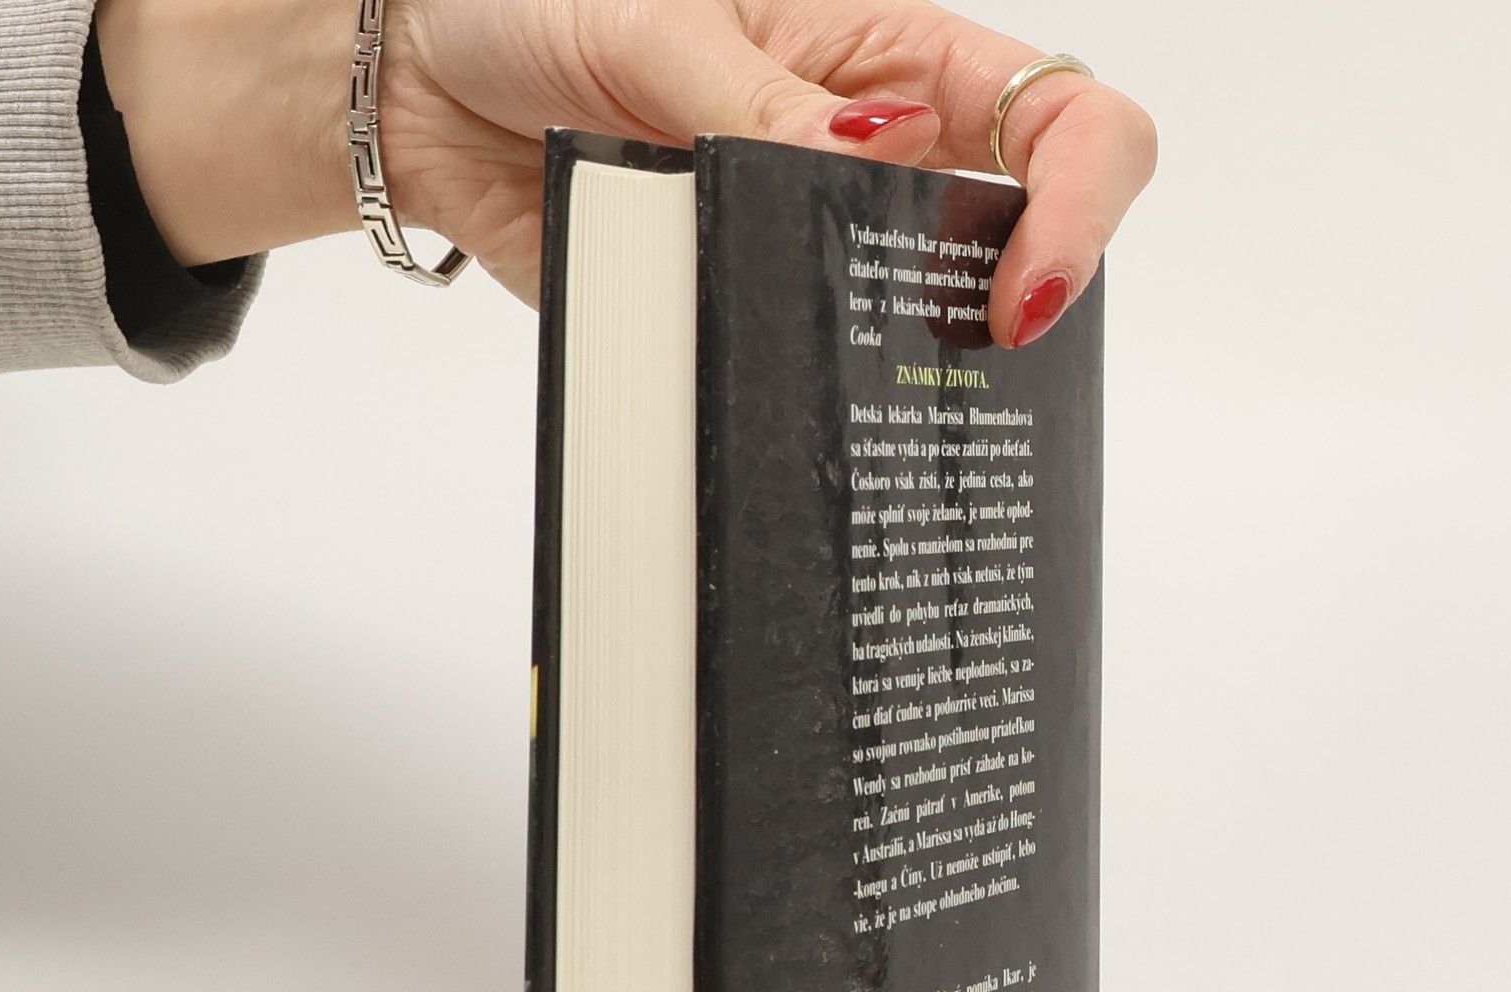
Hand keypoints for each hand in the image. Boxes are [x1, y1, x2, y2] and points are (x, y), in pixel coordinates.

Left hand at [98, 0, 1155, 348]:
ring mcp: (816, 252)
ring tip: (885, 405)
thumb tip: (863, 174)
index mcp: (893, 57)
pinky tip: (795, 430)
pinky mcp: (746, 318)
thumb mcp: (655, 26)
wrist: (430, 94)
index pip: (1061, 118)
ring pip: (919, 333)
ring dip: (919, 374)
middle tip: (977, 362)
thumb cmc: (537, 12)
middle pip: (1022, 238)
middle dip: (1021, 304)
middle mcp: (879, 161)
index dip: (1080, 201)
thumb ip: (758, 110)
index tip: (1023, 291)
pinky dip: (809, 414)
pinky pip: (804, 383)